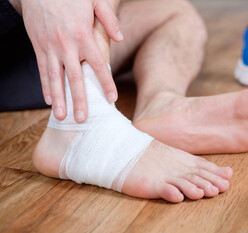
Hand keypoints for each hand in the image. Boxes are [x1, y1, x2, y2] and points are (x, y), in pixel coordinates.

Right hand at [21, 0, 122, 121]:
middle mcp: (67, 46)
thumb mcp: (95, 1)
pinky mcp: (39, 46)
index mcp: (83, 36)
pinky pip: (42, 69)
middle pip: (75, 78)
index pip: (98, 65)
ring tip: (62, 116)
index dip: (106, 83)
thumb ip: (109, 20)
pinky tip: (49, 100)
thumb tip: (120, 39)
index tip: (112, 99)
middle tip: (83, 118)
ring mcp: (51, 47)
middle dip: (79, 100)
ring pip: (55, 78)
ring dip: (59, 98)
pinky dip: (45, 86)